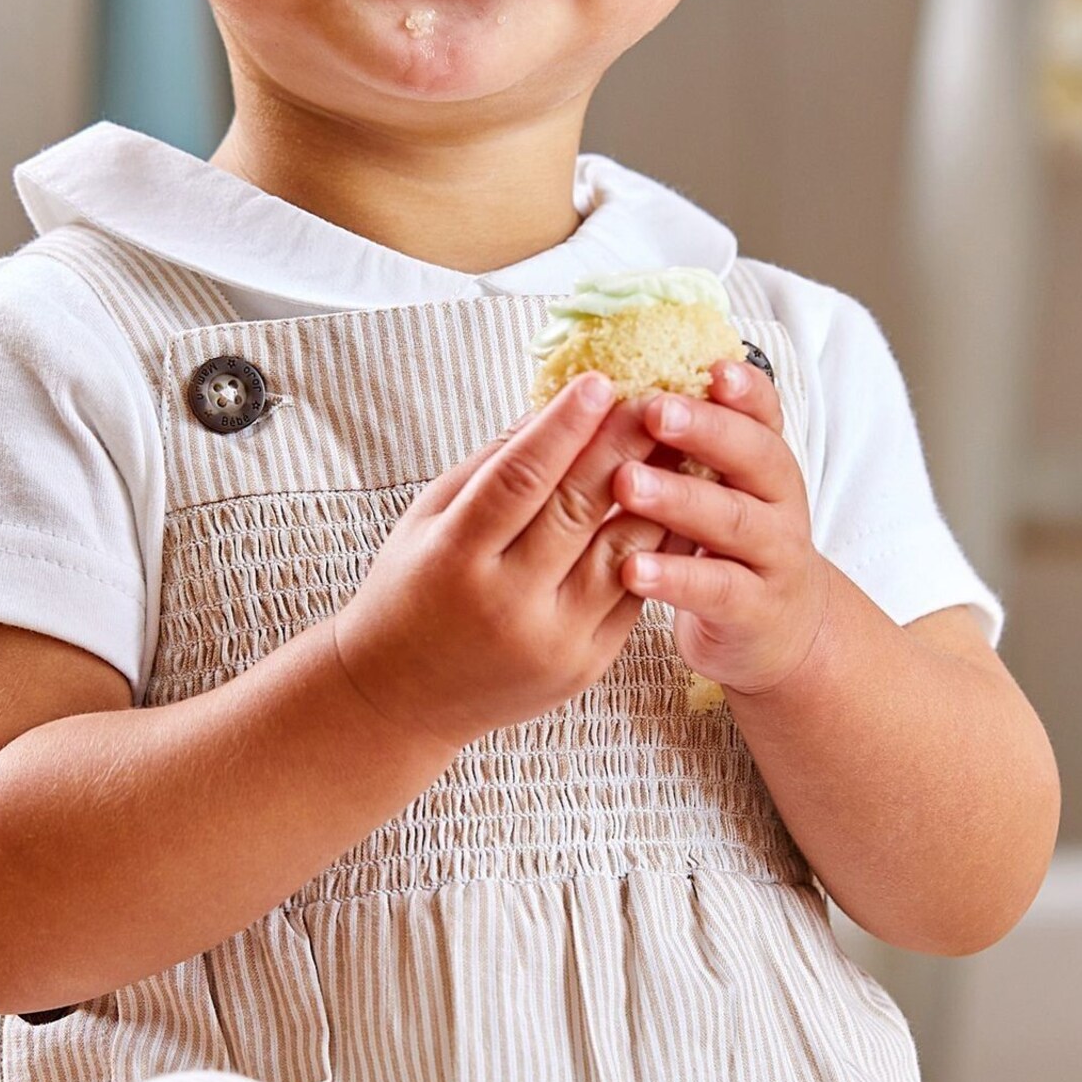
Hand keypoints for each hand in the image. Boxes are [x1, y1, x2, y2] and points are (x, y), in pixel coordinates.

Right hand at [332, 377, 667, 751]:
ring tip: (677, 445)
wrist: (403, 699)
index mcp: (456, 560)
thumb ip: (489, 466)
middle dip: (622, 446)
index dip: (563, 428)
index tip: (599, 382)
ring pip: (623, 551)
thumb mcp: (426, 521)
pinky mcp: (587, 664)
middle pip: (578, 510)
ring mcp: (554, 641)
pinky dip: (659, 542)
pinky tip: (675, 502)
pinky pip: (636, 591)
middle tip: (655, 399)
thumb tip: (554, 407)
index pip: (520, 480)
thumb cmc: (411, 593)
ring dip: (657, 492)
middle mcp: (508, 604)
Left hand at [612, 358, 831, 696]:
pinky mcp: (756, 609)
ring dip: (679, 498)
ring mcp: (774, 556)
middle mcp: (779, 501)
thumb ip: (687, 444)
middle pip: (754, 456)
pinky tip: (632, 569)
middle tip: (654, 410)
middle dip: (706, 430)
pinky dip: (676, 578)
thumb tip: (613, 385)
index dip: (744, 389)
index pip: (764, 414)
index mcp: (765, 462)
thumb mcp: (720, 487)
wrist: (783, 630)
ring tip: (626, 482)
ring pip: (734, 520)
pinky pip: (718, 589)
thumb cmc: (730, 547)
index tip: (710, 365)